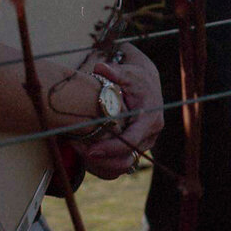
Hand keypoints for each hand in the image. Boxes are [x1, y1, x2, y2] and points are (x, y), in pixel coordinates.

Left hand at [75, 45, 162, 178]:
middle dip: (102, 159)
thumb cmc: (136, 79)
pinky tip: (88, 151)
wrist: (147, 84)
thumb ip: (114, 72)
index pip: (131, 141)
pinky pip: (122, 161)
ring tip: (80, 152)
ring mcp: (147, 142)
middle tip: (78, 151)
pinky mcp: (139, 146)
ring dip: (103, 162)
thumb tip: (100, 67)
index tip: (90, 151)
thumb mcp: (127, 74)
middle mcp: (152, 133)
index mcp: (150, 119)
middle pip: (126, 157)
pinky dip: (106, 161)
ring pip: (123, 162)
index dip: (111, 149)